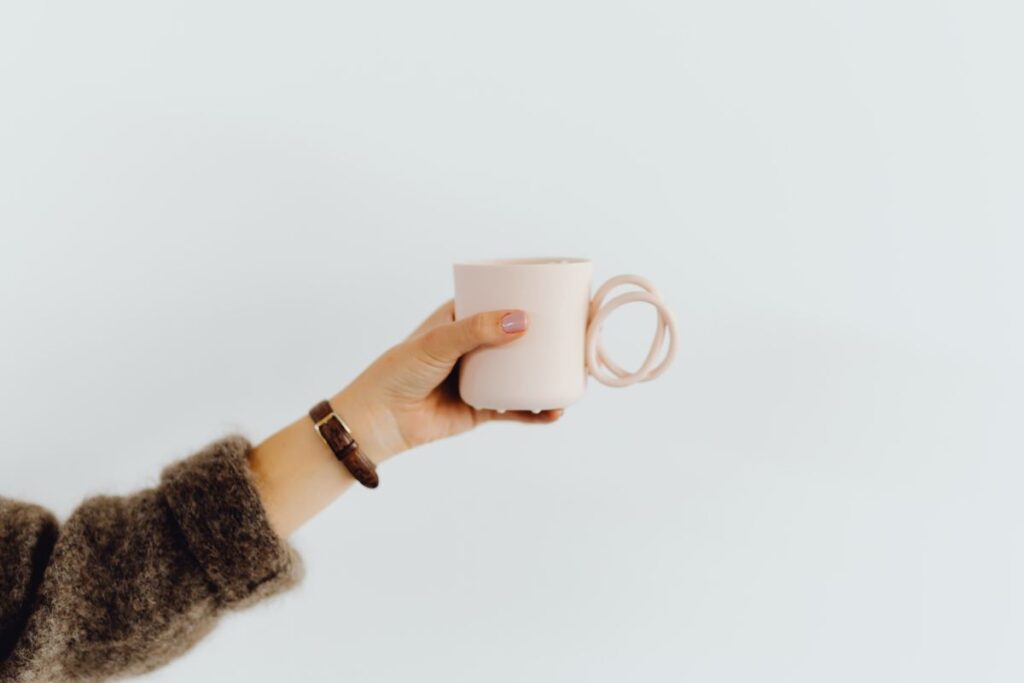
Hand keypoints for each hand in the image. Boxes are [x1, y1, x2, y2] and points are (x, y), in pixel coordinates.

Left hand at [331, 301, 563, 461]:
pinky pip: (517, 407)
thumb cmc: (399, 372)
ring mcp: (481, 377)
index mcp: (462, 319)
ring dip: (548, 373)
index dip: (529, 297)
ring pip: (523, 372)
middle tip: (576, 335)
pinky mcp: (482, 407)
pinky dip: (537, 410)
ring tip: (574, 373)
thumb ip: (476, 331)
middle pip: (520, 337)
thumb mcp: (437, 342)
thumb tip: (522, 321)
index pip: (501, 300)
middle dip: (548, 337)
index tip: (560, 293)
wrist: (379, 421)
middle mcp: (475, 346)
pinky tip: (555, 410)